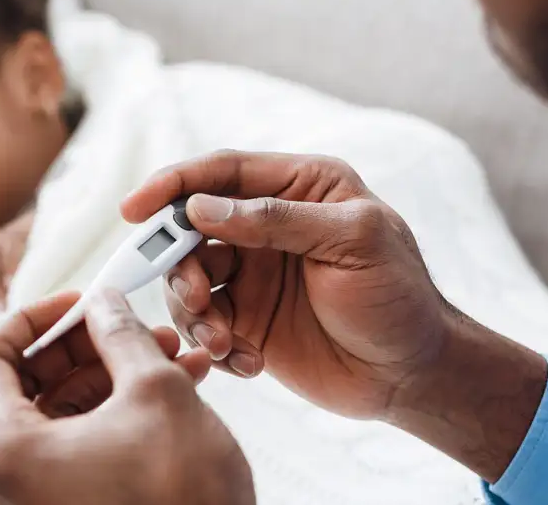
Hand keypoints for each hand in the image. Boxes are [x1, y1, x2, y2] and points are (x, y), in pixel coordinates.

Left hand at [0, 290, 254, 504]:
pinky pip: (83, 448)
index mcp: (5, 451)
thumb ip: (122, 335)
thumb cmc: (182, 503)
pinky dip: (119, 414)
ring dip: (114, 377)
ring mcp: (39, 502)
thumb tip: (105, 305)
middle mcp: (9, 483)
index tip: (76, 301)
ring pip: (65, 416)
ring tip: (170, 355)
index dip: (33, 317)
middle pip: (30, 385)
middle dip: (89, 346)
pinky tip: (171, 389)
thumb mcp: (157, 393)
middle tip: (130, 324)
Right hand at [122, 151, 546, 481]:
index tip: (133, 209)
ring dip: (193, 312)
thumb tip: (201, 208)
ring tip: (223, 342)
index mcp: (298, 187)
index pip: (222, 172)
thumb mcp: (352, 242)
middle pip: (191, 229)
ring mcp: (254, 274)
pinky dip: (213, 345)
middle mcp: (267, 225)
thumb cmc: (398, 296)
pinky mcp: (247, 321)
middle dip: (178, 263)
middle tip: (194, 297)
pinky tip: (248, 362)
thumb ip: (276, 219)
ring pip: (188, 280)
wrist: (414, 374)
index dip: (173, 185)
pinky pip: (204, 325)